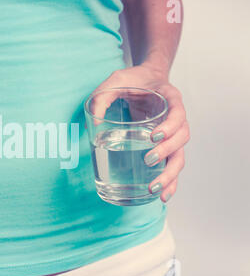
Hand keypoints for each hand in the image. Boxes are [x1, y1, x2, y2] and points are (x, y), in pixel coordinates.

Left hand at [91, 64, 189, 202]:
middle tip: (148, 160)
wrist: (147, 79)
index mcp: (171, 99)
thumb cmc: (133, 80)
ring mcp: (172, 134)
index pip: (178, 113)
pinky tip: (162, 196)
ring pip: (180, 157)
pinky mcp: (165, 145)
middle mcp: (176, 118)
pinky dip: (169, 182)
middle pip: (182, 139)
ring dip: (170, 175)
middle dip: (168, 153)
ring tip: (155, 190)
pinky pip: (172, 165)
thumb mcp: (116, 80)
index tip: (154, 136)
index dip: (170, 126)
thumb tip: (92, 121)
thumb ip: (103, 95)